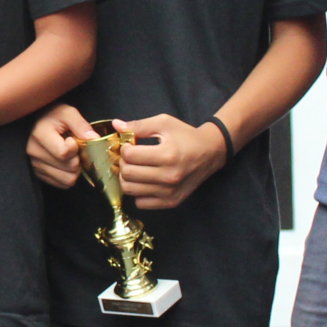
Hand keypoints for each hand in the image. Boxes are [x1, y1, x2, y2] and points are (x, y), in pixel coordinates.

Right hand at [27, 104, 95, 189]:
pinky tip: (66, 164)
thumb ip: (81, 124)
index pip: (64, 153)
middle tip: (76, 149)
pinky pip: (63, 184)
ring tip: (72, 157)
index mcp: (40, 135)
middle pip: (69, 168)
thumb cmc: (53, 116)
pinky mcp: (39, 175)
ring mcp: (36, 166)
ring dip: (75, 170)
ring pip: (68, 180)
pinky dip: (69, 176)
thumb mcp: (68, 113)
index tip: (72, 139)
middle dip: (78, 159)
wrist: (37, 123)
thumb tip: (94, 139)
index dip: (75, 147)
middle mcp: (34, 153)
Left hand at [112, 113, 226, 210]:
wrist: (210, 153)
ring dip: (127, 178)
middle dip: (124, 163)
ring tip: (135, 168)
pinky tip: (145, 181)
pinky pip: (141, 203)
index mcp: (168, 155)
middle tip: (130, 157)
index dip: (124, 148)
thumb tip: (116, 125)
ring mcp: (170, 192)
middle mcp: (169, 176)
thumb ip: (138, 125)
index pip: (130, 156)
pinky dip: (138, 192)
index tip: (129, 145)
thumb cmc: (186, 136)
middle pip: (128, 174)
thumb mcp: (164, 123)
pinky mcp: (171, 202)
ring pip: (130, 190)